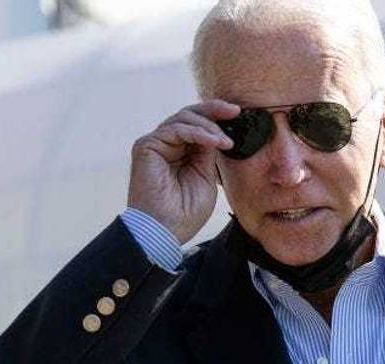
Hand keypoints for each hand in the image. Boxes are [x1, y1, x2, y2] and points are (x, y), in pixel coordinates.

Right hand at [127, 100, 238, 243]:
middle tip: (235, 111)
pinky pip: (175, 129)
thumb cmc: (185, 213)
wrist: (166, 231)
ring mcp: (155, 144)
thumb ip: (208, 153)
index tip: (238, 114)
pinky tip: (214, 141)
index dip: (216, 117)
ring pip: (183, 118)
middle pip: (189, 115)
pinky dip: (197, 132)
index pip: (197, 125)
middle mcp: (166, 145)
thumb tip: (218, 131)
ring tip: (225, 141)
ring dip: (209, 126)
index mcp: (180, 153)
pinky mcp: (146, 146)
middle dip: (214, 110)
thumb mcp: (206, 177)